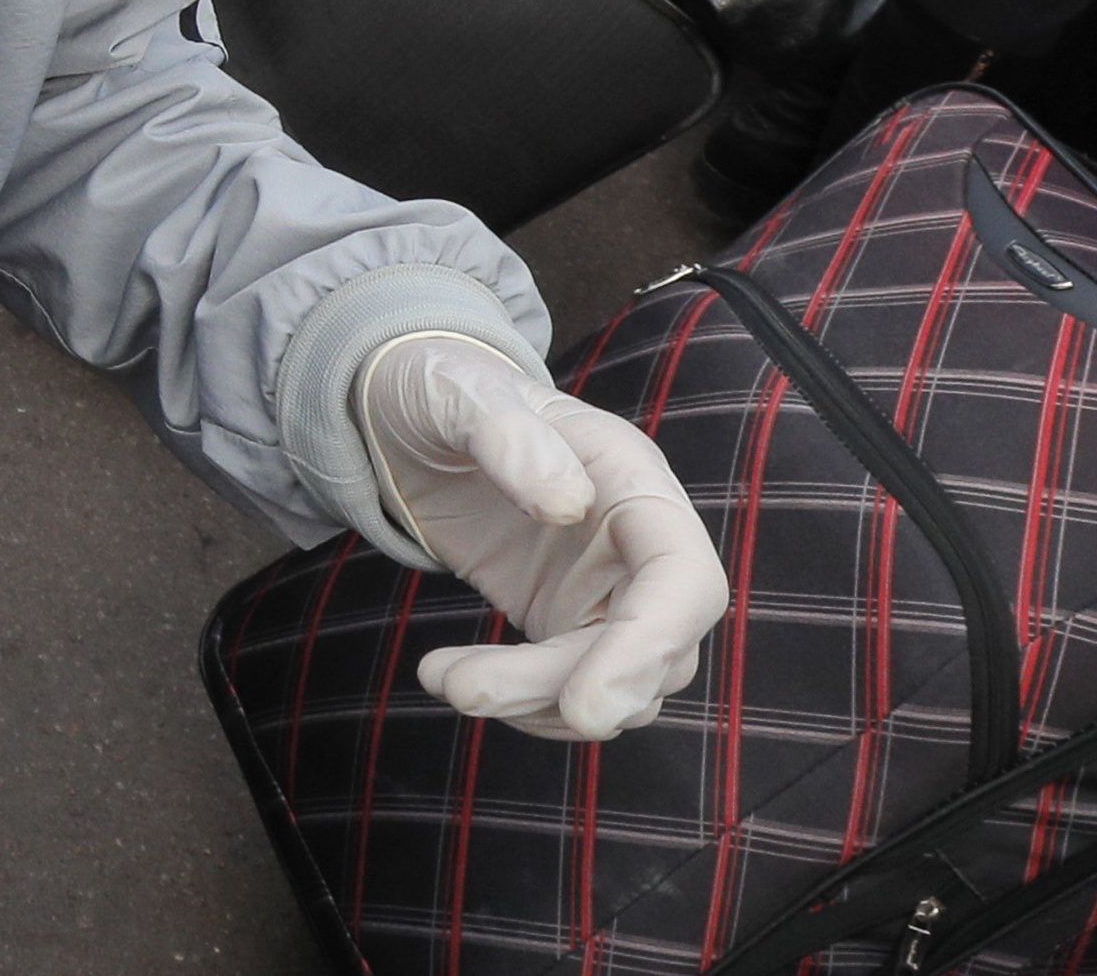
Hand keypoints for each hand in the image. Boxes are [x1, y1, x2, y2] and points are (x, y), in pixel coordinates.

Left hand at [362, 335, 726, 742]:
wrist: (414, 418)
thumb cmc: (449, 392)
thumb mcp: (465, 395)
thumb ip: (511, 438)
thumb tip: (565, 502)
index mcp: (634, 483)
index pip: (683, 581)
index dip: (649, 648)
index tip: (586, 705)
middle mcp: (639, 548)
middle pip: (651, 653)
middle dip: (569, 689)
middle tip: (470, 693)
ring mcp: (608, 594)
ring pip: (614, 686)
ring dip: (533, 702)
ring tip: (443, 677)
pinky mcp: (567, 625)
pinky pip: (572, 690)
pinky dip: (523, 705)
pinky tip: (455, 678)